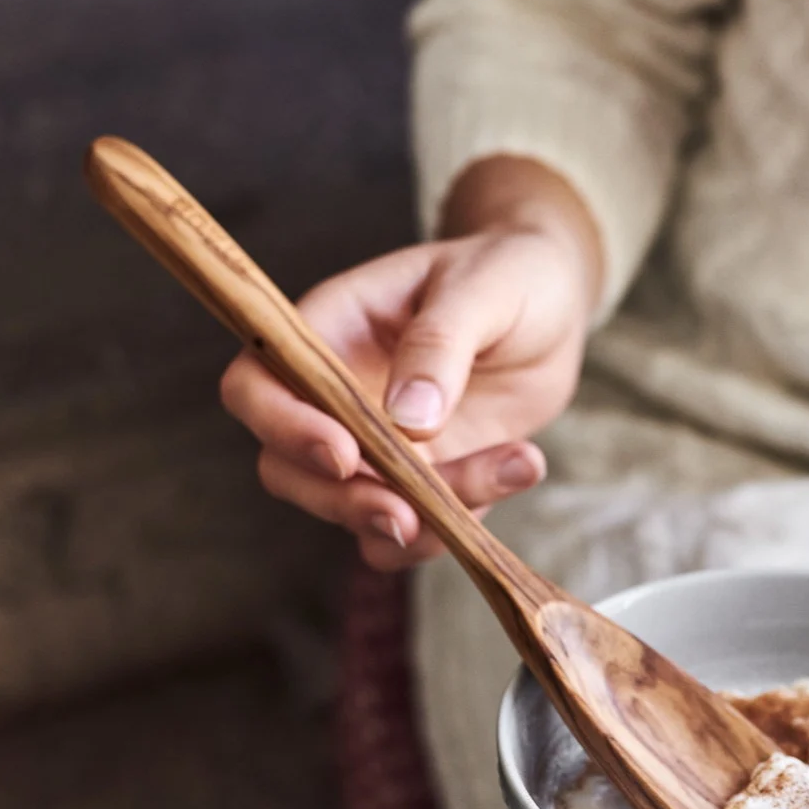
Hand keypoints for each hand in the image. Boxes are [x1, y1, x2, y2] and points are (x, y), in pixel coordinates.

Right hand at [220, 158, 601, 569]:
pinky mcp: (420, 486)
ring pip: (353, 512)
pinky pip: (414, 533)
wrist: (553, 309)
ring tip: (513, 466)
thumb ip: (441, 344)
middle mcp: (335, 398)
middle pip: (287, 470)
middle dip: (343, 501)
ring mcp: (374, 449)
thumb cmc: (507, 275)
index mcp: (327, 332)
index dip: (283, 427)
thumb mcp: (484, 288)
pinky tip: (519, 468)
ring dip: (420, 521)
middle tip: (407, 516)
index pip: (256, 387)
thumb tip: (407, 421)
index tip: (345, 454)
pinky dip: (458, 526)